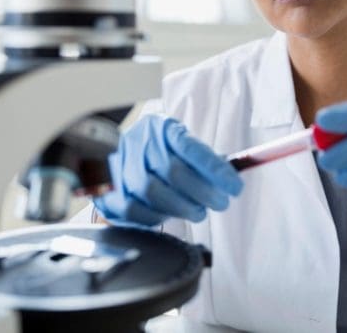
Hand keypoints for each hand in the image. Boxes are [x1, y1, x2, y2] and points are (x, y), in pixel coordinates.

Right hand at [94, 115, 242, 226]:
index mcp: (162, 128)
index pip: (191, 148)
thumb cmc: (161, 150)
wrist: (121, 152)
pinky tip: (171, 214)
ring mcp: (121, 166)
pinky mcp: (111, 190)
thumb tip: (231, 179)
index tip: (235, 187)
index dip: (215, 170)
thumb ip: (204, 160)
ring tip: (198, 211)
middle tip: (221, 202)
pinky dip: (158, 217)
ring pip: (153, 193)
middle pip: (174, 173)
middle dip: (203, 193)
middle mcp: (139, 143)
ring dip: (183, 208)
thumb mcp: (182, 144)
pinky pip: (134, 210)